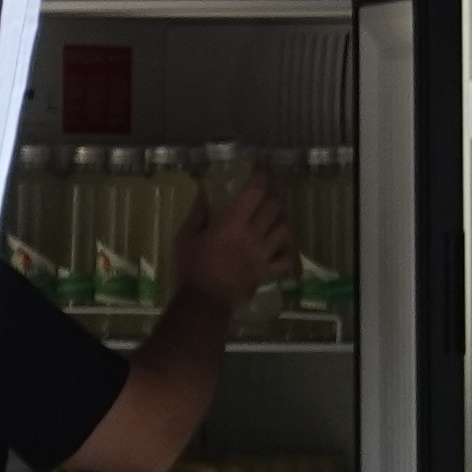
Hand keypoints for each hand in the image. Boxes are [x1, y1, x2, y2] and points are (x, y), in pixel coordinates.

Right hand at [170, 174, 289, 325]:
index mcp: (233, 223)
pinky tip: (281, 246)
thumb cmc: (191, 267)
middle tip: (268, 191)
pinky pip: (284, 260)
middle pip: (274, 208)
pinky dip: (286, 250)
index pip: (254, 193)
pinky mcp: (266, 272)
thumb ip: (197, 214)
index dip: (260, 178)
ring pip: (284, 230)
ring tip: (276, 215)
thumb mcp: (185, 237)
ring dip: (281, 219)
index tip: (259, 169)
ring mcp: (263, 254)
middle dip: (273, 195)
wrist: (204, 301)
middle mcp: (253, 235)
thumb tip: (204, 194)